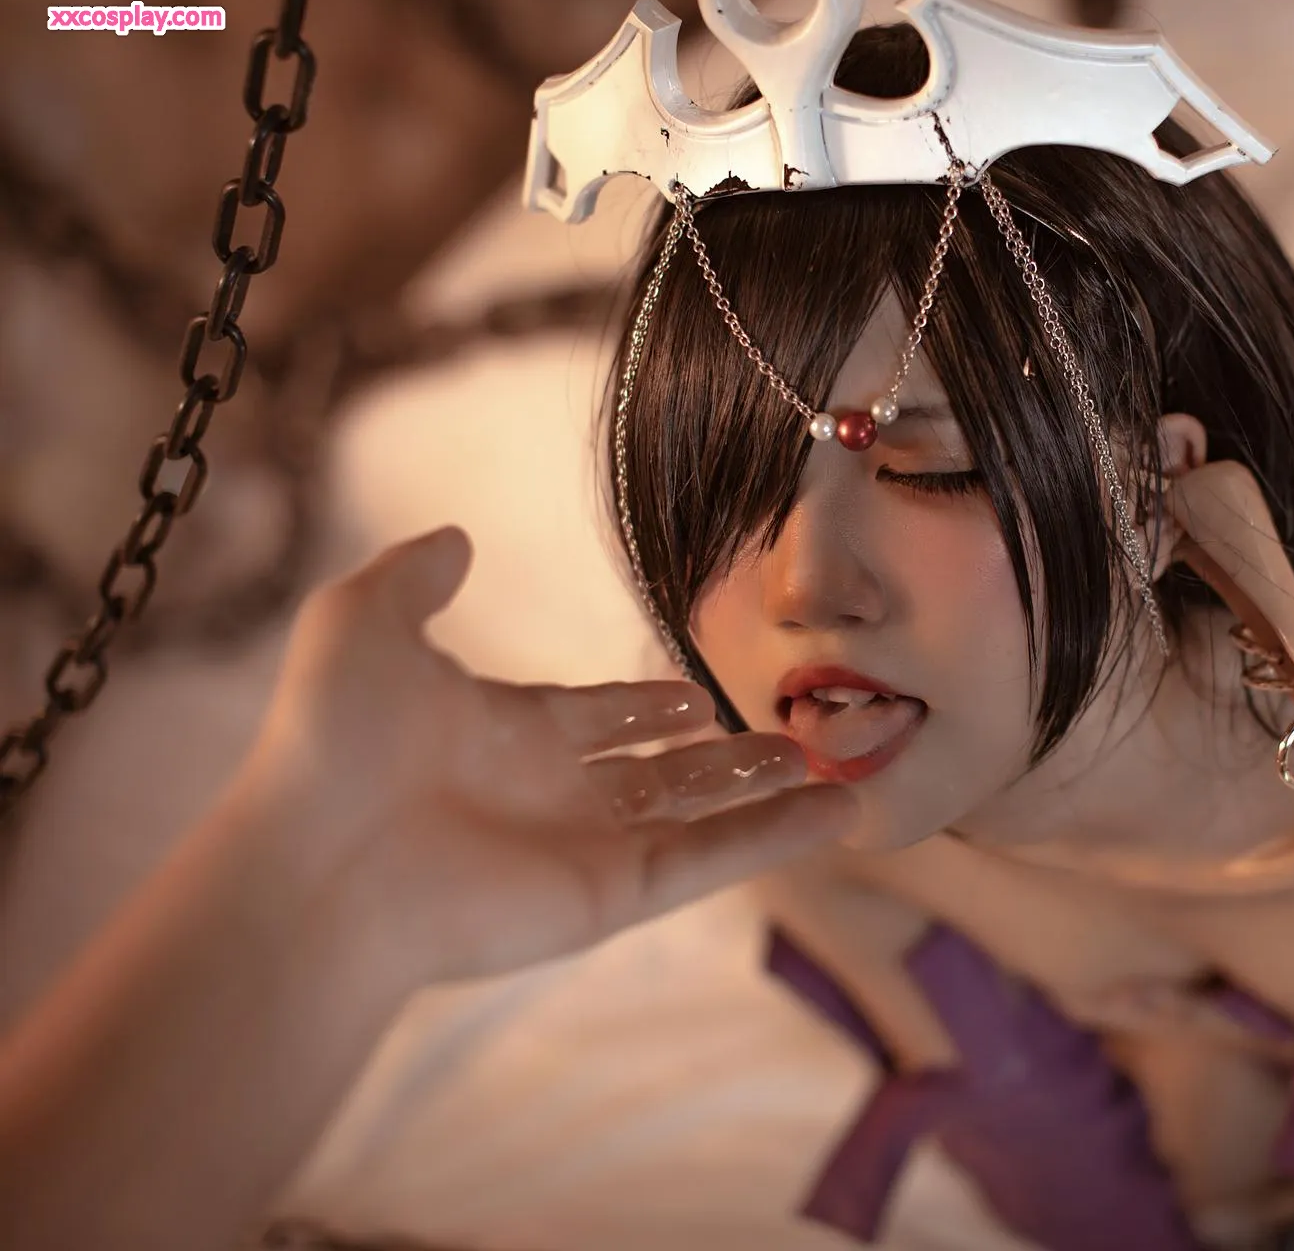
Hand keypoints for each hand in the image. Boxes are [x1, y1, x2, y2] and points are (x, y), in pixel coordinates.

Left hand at [229, 526, 853, 985]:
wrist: (320, 860)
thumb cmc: (331, 741)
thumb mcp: (364, 622)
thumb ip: (414, 575)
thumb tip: (456, 536)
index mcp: (505, 730)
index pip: (597, 718)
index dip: (645, 704)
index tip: (692, 692)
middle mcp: (554, 792)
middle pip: (660, 772)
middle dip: (722, 754)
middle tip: (788, 733)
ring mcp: (588, 846)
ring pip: (700, 816)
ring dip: (765, 793)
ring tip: (829, 766)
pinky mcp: (614, 894)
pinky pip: (712, 860)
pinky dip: (775, 839)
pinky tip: (836, 812)